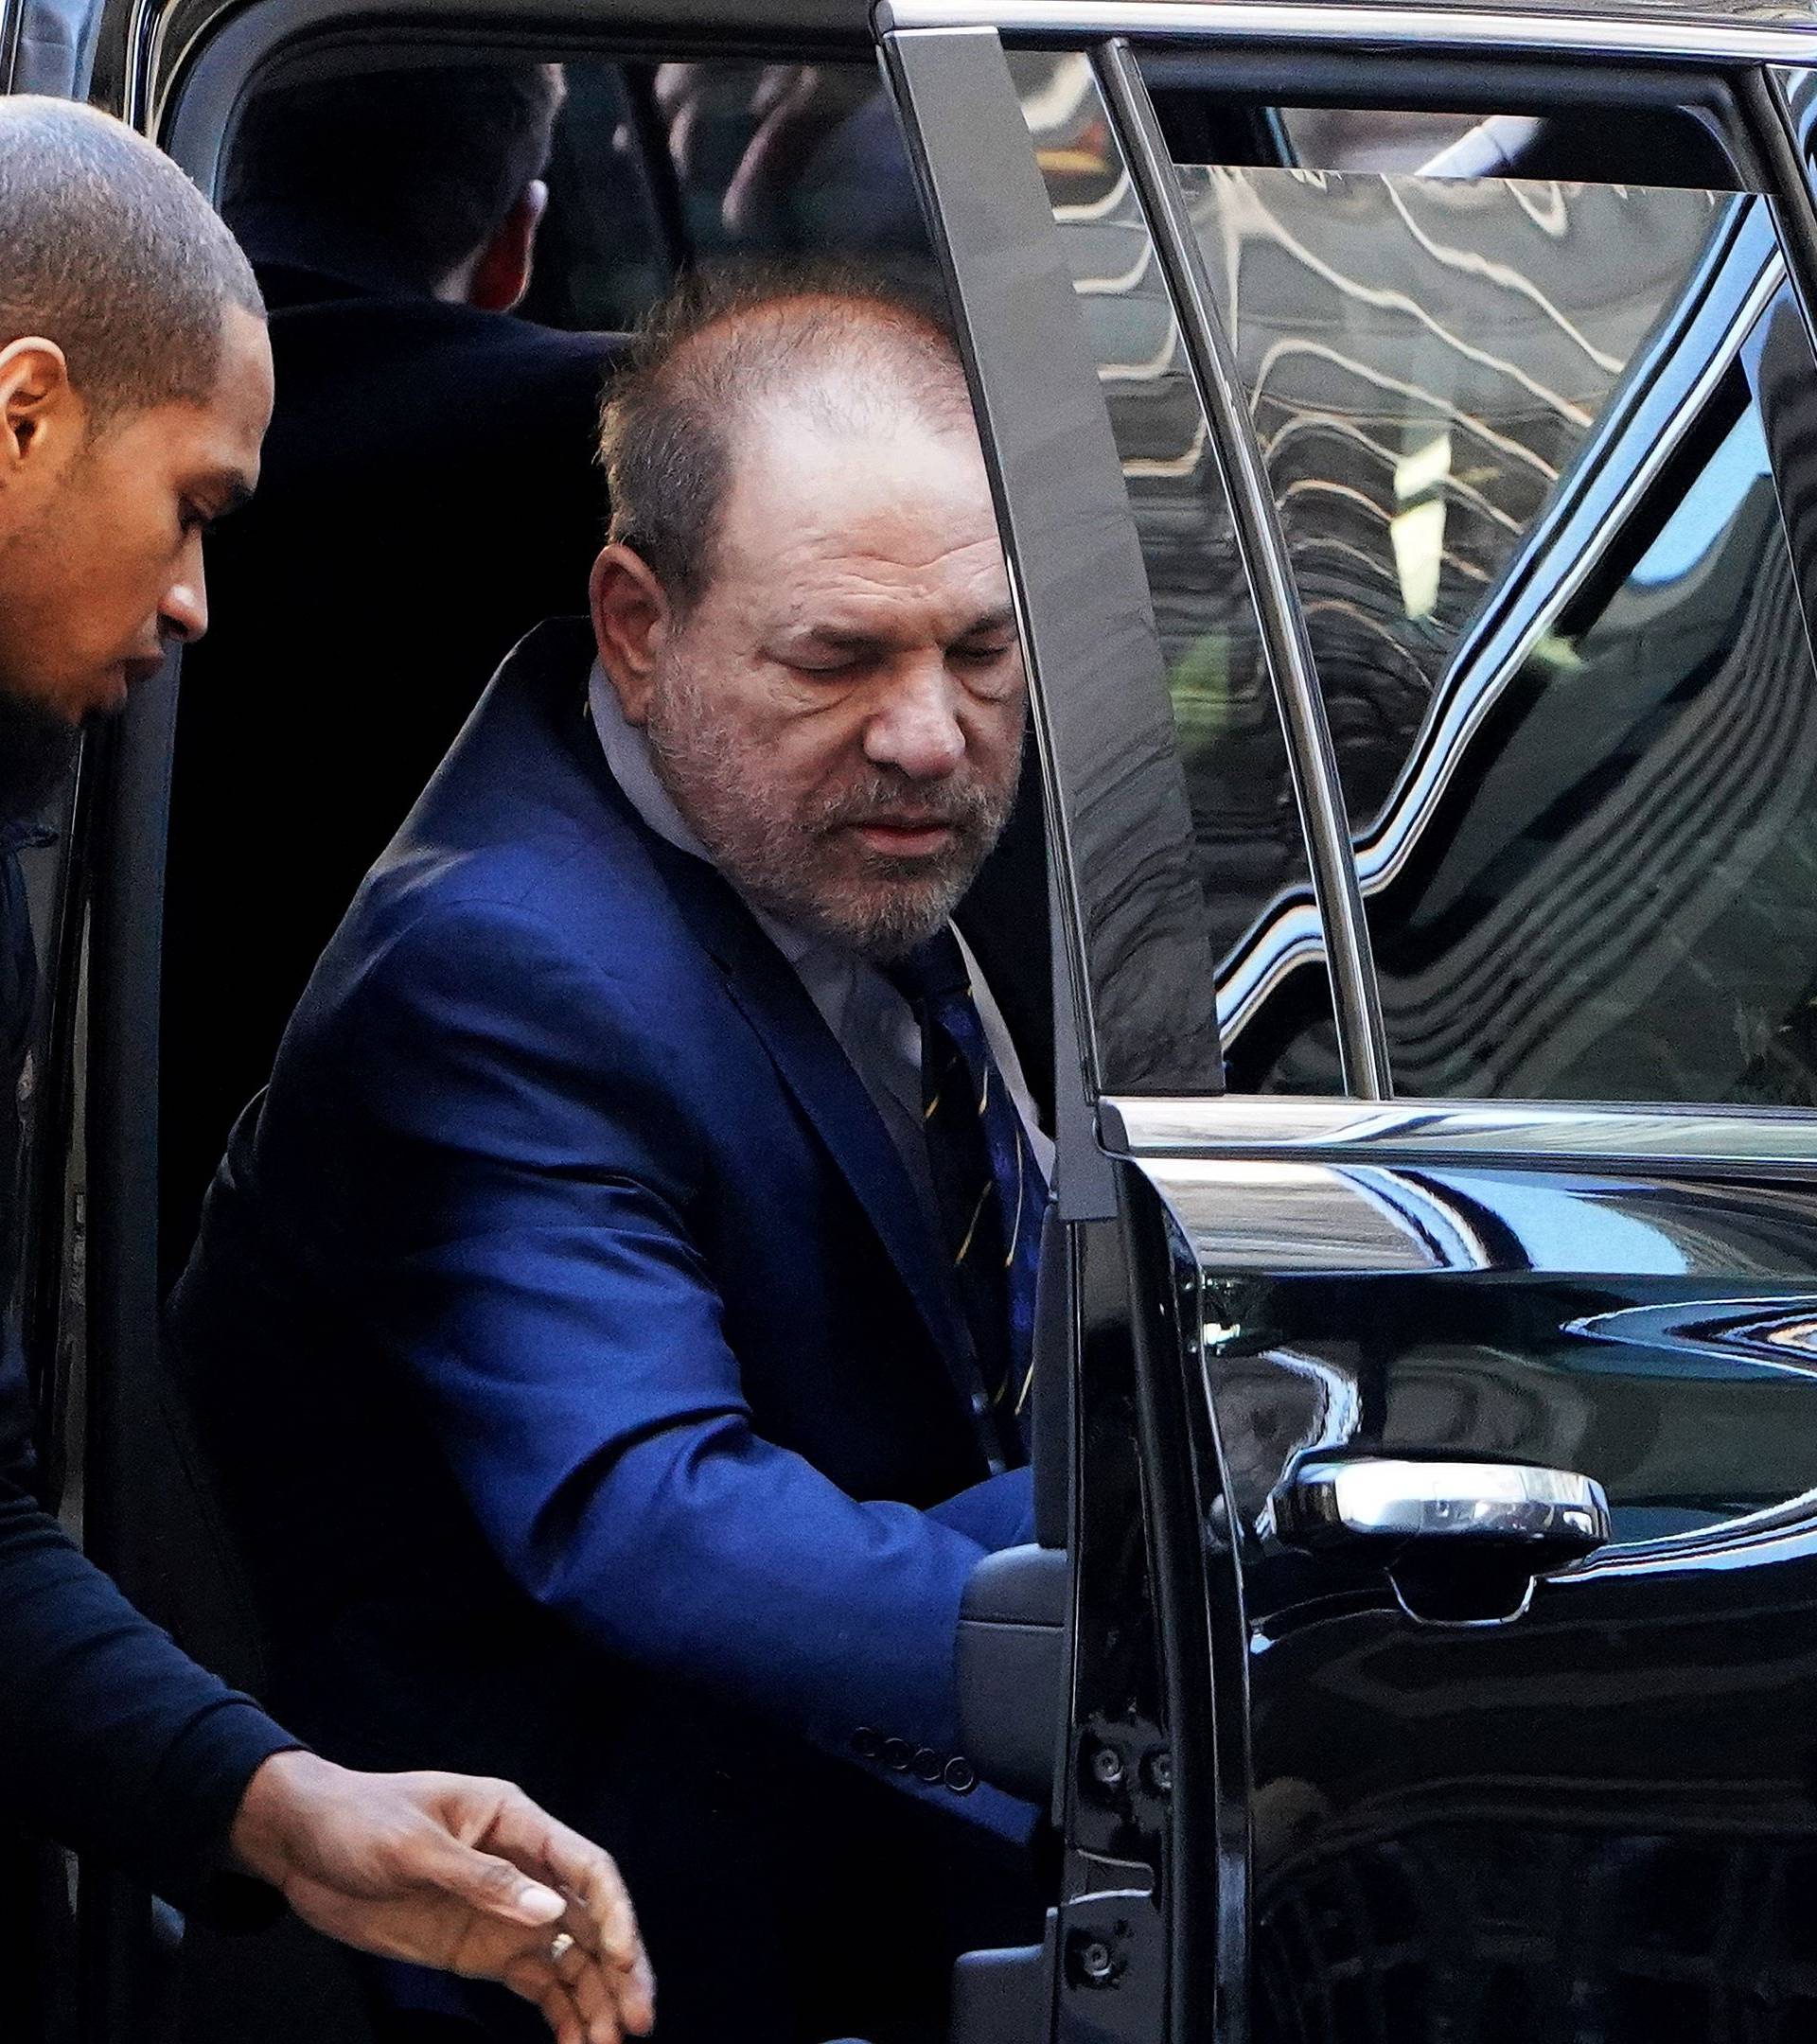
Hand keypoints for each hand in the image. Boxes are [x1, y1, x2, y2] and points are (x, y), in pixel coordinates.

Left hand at [228, 1752, 653, 2043]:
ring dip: (595, 1999)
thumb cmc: (358, 1820)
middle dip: (620, 1970)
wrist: (301, 1843)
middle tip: (638, 2024)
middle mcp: (524, 1866)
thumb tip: (553, 1915)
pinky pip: (535, 1983)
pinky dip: (560, 2013)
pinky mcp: (480, 1948)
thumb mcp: (413, 1845)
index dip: (614, 1913)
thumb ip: (482, 1879)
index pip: (585, 1866)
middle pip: (590, 1918)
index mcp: (516, 1821)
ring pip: (570, 1957)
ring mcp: (504, 1911)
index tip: (623, 1963)